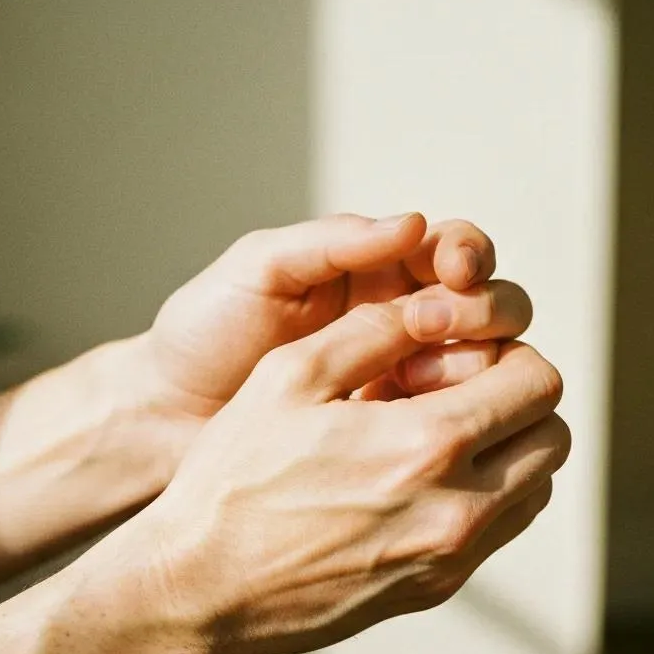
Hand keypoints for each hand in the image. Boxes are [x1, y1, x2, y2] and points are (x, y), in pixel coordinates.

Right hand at [140, 301, 568, 653]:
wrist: (205, 587)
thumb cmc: (235, 480)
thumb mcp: (289, 377)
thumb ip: (370, 332)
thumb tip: (426, 309)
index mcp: (428, 444)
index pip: (537, 382)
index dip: (507, 351)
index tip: (458, 353)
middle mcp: (458, 509)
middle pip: (553, 436)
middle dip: (517, 398)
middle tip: (455, 388)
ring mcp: (451, 558)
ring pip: (537, 487)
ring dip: (508, 448)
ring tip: (439, 434)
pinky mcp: (435, 589)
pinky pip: (499, 531)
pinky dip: (485, 494)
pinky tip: (417, 479)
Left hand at [145, 213, 510, 416]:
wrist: (166, 414)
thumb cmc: (202, 332)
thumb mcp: (258, 270)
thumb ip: (331, 241)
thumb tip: (412, 223)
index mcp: (370, 267)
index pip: (452, 248)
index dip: (467, 254)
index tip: (454, 269)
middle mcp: (396, 317)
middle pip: (487, 302)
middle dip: (478, 307)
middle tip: (429, 323)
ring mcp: (398, 376)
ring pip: (479, 363)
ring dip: (472, 362)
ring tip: (418, 377)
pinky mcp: (389, 429)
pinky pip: (446, 419)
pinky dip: (453, 416)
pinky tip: (427, 420)